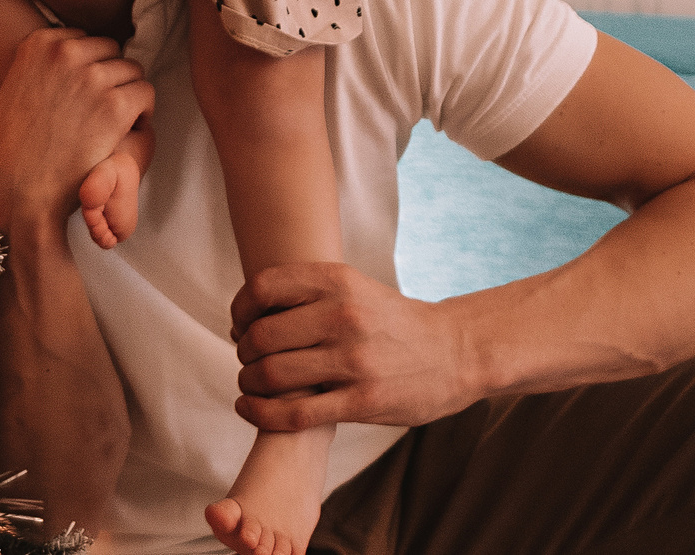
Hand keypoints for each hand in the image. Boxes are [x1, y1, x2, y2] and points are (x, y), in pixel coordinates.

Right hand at [0, 27, 154, 236]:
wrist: (16, 188)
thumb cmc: (11, 148)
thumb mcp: (15, 87)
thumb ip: (42, 67)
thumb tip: (70, 59)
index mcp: (39, 44)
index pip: (85, 39)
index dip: (89, 68)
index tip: (84, 94)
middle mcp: (65, 52)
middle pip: (111, 51)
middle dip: (111, 77)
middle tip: (102, 109)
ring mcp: (91, 77)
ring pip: (133, 70)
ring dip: (128, 94)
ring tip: (114, 123)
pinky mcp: (114, 105)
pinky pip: (145, 94)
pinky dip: (142, 113)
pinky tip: (125, 132)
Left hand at [227, 262, 481, 431]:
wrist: (455, 352)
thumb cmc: (391, 321)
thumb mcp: (353, 287)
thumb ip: (306, 292)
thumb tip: (247, 312)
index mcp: (338, 281)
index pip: (262, 288)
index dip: (240, 309)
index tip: (240, 325)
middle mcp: (343, 316)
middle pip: (261, 336)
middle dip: (244, 351)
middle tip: (247, 360)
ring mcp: (353, 361)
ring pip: (273, 375)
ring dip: (249, 382)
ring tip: (250, 384)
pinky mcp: (363, 402)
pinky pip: (295, 414)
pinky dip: (261, 414)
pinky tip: (250, 409)